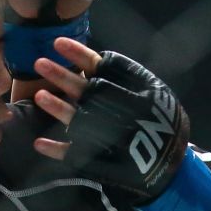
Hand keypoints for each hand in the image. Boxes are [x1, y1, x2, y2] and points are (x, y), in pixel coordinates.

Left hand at [27, 38, 188, 200]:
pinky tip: (39, 144)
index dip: (79, 54)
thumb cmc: (163, 123)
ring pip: (79, 119)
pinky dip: (58, 150)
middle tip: (39, 63)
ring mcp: (108, 137)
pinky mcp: (101, 161)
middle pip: (86, 90)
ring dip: (58, 108)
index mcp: (133, 91)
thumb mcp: (155, 93)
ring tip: (39, 96)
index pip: (103, 67)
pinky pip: (76, 155)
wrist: (172, 167)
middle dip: (62, 76)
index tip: (58, 43)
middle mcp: (119, 111)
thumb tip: (100, 60)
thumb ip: (130, 77)